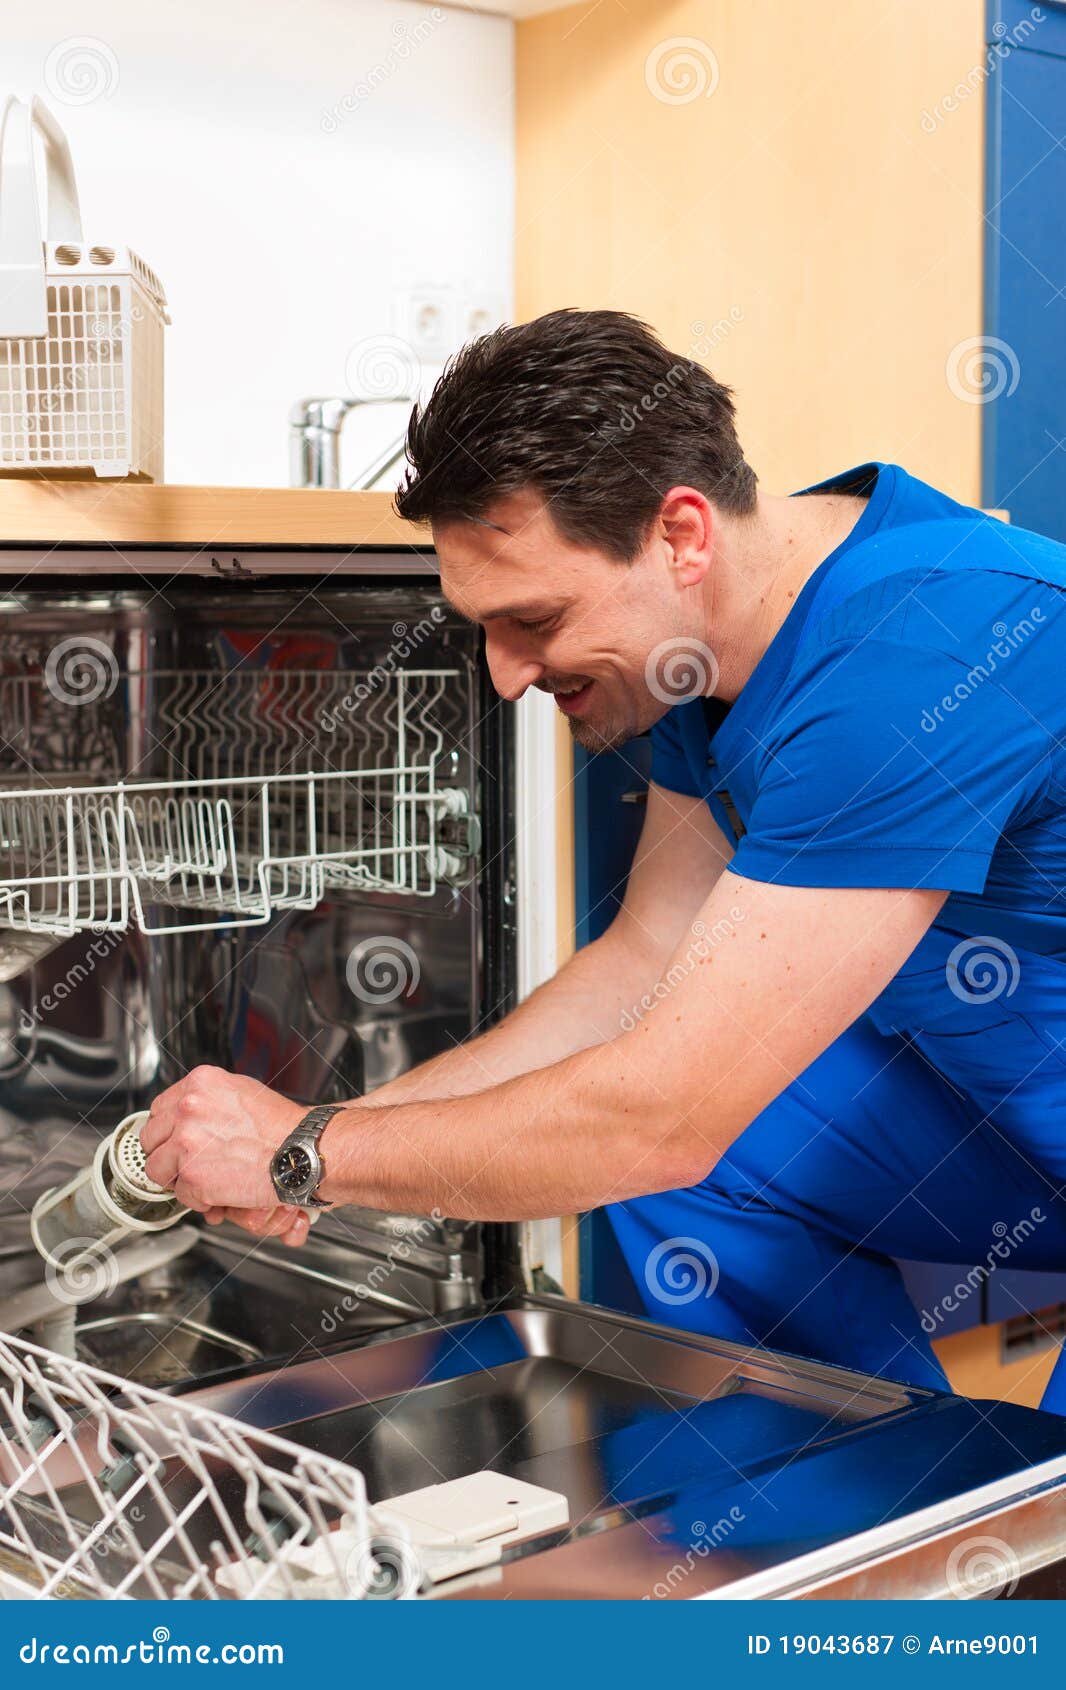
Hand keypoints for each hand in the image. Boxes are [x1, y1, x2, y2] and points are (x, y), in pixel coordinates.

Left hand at [140, 1066, 307, 1241]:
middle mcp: (188, 1109)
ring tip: (204, 1178)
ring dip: (178, 1178)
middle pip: (151, 1138)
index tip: (173, 1140)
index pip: (159, 1109)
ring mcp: (186, 1142)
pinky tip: (219, 1191)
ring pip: (157, 1169)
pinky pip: (181, 1194)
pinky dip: (198, 1199)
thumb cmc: (282, 1127)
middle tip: (187, 1163)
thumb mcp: (242, 1093)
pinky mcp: (193, 1175)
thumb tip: (188, 1117)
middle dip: (167, 1155)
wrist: (301, 1151)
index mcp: (200, 1084)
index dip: (167, 1130)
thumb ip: (209, 1101)